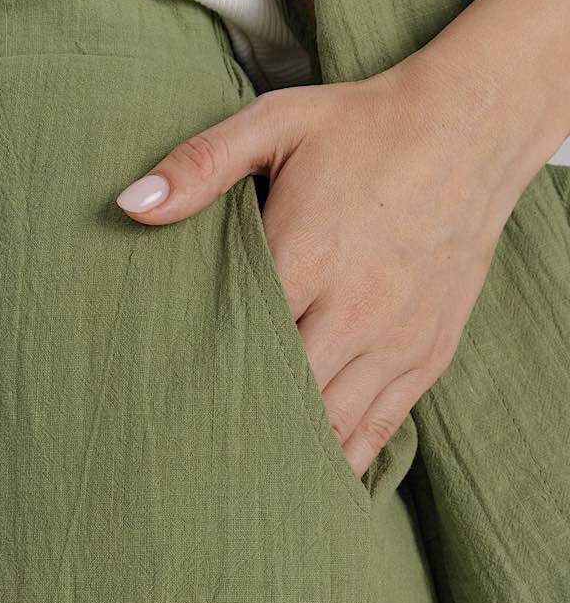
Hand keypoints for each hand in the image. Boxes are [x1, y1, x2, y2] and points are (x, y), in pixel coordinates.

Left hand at [116, 0, 569, 477]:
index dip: (196, 377)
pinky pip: (380, 429)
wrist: (472, 128)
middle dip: (236, 425)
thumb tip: (130, 204)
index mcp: (305, 256)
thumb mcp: (277, 123)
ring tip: (235, 478)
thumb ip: (201, 164)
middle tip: (185, 456)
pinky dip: (342, 459)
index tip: (157, 405)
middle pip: (281, 396)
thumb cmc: (363, 126)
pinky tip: (306, 479)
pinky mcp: (428, 354)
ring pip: (329, 424)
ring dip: (285, 452)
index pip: (237, 341)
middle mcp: (354, 309)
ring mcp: (396, 338)